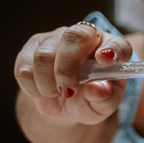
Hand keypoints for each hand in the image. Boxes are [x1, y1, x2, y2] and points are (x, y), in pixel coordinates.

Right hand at [14, 23, 133, 124]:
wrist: (64, 104)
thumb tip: (98, 90)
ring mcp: (57, 38)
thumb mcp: (103, 106)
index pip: (118, 44)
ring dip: (48, 83)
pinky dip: (33, 86)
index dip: (113, 50)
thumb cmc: (90, 100)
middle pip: (73, 37)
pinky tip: (43, 91)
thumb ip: (106, 99)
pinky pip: (24, 67)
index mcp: (112, 49)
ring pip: (44, 55)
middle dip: (67, 69)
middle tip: (68, 91)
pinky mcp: (32, 46)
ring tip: (58, 94)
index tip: (105, 60)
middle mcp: (85, 36)